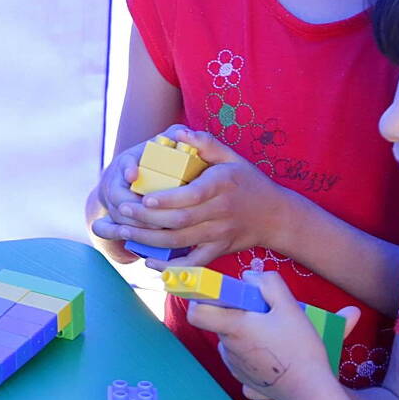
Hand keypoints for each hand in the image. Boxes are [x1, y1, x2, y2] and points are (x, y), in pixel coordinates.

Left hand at [89, 126, 291, 266]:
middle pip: (181, 221)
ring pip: (181, 242)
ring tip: (124, 232)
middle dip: (148, 220)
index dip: (167, 200)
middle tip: (122, 212)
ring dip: (150, 240)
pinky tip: (149, 262)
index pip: (192, 195)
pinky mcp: (218, 250)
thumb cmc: (249, 181)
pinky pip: (193, 262)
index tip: (144, 199)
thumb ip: (206, 143)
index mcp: (222, 186)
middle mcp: (221, 212)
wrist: (276, 216)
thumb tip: (179, 133)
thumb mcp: (232, 157)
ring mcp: (219, 234)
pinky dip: (171, 266)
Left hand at [185, 270, 332, 399]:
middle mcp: (228, 348)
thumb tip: (248, 277)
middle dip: (238, 312)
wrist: (310, 392)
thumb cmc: (300, 349)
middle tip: (265, 313)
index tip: (224, 295)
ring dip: (247, 331)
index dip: (204, 299)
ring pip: (232, 338)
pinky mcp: (244, 378)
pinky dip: (253, 349)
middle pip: (220, 321)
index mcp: (233, 328)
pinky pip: (241, 355)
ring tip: (275, 333)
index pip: (197, 313)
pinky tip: (275, 351)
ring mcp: (234, 365)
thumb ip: (268, 284)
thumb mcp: (290, 307)